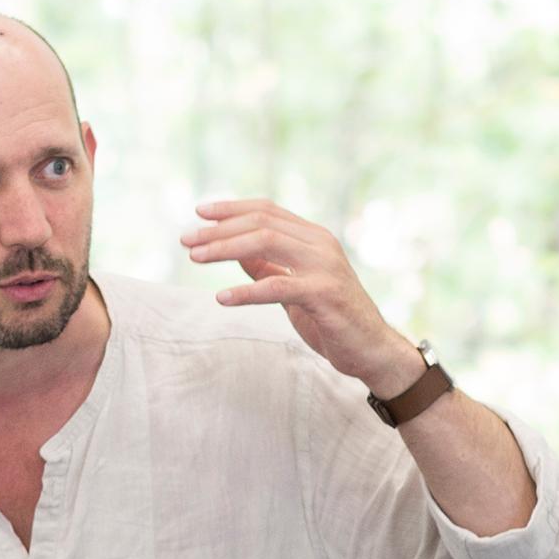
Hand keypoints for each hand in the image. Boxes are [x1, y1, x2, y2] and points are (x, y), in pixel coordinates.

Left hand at [182, 201, 420, 395]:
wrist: (372, 350)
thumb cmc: (333, 320)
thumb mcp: (295, 288)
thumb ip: (270, 267)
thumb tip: (235, 252)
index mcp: (314, 238)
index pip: (267, 210)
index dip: (231, 209)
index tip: (199, 213)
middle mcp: (321, 244)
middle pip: (261, 222)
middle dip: (219, 229)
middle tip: (186, 240)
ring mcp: (324, 267)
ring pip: (265, 243)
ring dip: (225, 249)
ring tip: (195, 258)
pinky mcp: (325, 294)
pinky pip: (277, 286)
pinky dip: (246, 291)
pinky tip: (221, 297)